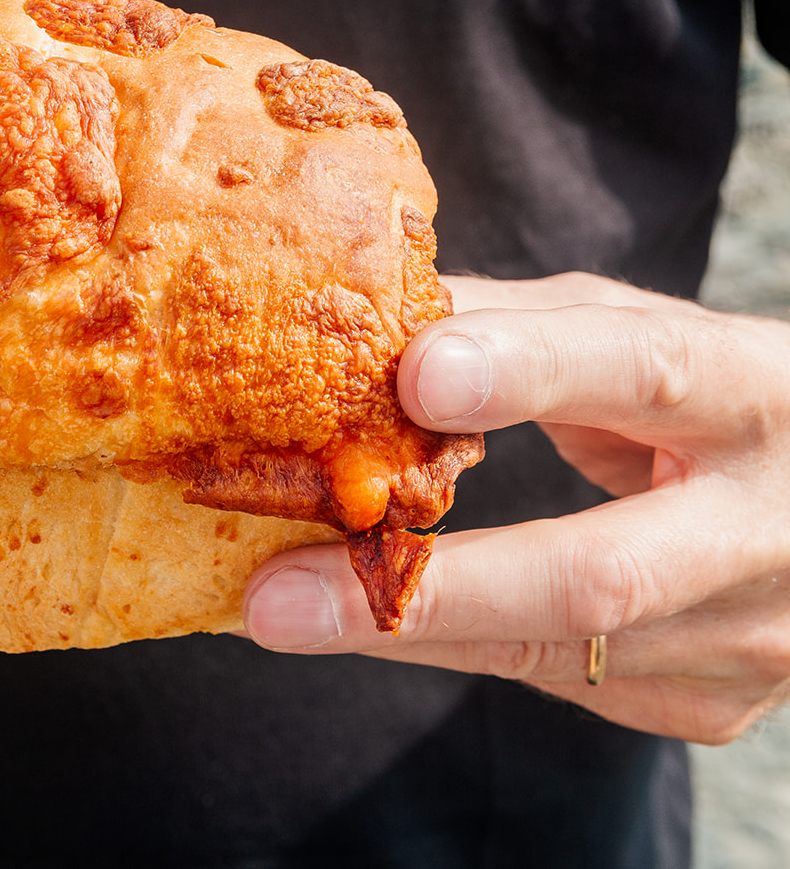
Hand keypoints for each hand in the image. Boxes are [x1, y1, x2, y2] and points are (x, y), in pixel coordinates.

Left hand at [243, 272, 789, 743]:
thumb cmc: (697, 392)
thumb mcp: (625, 334)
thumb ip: (507, 325)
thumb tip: (357, 316)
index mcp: (754, 388)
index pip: (643, 369)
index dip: (530, 370)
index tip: (412, 376)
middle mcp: (775, 524)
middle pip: (598, 574)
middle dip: (428, 589)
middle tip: (277, 595)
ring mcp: (755, 632)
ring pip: (557, 649)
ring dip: (401, 630)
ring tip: (278, 608)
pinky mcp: (712, 702)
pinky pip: (553, 679)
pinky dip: (443, 646)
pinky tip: (371, 617)